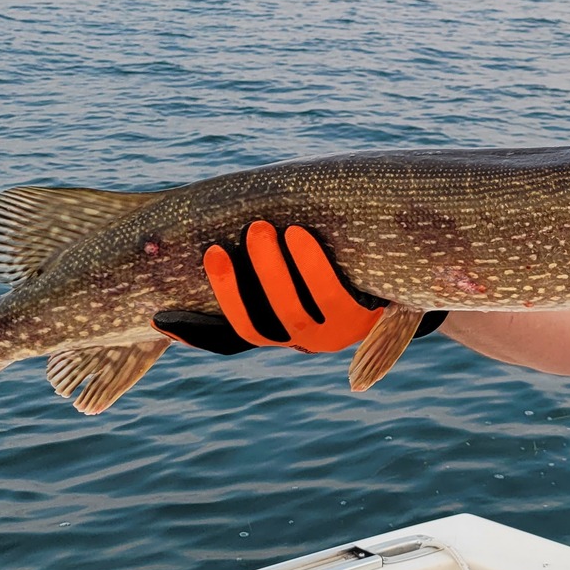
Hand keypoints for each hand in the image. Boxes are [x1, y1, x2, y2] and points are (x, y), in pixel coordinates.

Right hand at [154, 221, 443, 354]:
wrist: (412, 265)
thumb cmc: (338, 254)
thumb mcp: (296, 258)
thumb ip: (256, 257)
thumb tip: (177, 239)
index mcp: (278, 329)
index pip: (227, 341)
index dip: (193, 335)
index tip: (158, 316)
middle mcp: (303, 338)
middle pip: (259, 326)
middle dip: (238, 287)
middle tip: (225, 243)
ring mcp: (336, 332)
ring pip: (295, 313)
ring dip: (275, 273)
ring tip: (263, 229)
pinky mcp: (368, 315)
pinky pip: (336, 296)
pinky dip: (314, 265)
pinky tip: (301, 233)